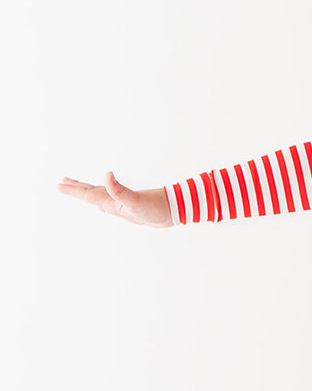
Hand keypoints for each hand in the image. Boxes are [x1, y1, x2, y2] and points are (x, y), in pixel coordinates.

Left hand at [56, 172, 172, 227]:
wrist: (173, 214)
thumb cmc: (155, 210)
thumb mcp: (136, 200)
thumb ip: (119, 189)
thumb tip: (106, 175)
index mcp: (112, 204)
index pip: (88, 195)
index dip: (73, 190)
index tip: (59, 184)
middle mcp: (114, 204)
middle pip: (90, 195)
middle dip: (75, 189)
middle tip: (61, 183)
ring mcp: (122, 203)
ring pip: (99, 195)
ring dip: (86, 191)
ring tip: (76, 186)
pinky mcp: (130, 201)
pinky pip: (110, 195)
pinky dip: (101, 193)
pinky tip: (101, 198)